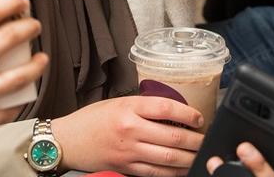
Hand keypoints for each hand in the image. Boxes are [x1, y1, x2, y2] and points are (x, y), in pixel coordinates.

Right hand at [0, 0, 46, 155]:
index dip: (8, 4)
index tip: (19, 1)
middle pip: (7, 39)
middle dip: (27, 28)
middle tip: (34, 24)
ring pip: (17, 77)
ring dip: (35, 66)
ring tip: (42, 59)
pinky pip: (4, 112)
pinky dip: (16, 105)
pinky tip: (22, 97)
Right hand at [51, 95, 204, 176]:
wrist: (67, 141)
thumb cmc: (91, 120)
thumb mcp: (116, 103)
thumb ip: (142, 107)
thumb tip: (173, 111)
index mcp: (128, 108)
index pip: (166, 107)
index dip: (188, 113)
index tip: (199, 117)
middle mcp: (130, 130)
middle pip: (172, 135)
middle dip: (195, 139)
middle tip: (206, 138)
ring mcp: (129, 151)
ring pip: (168, 157)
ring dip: (189, 157)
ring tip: (200, 154)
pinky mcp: (126, 167)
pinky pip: (156, 173)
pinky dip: (174, 172)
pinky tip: (183, 168)